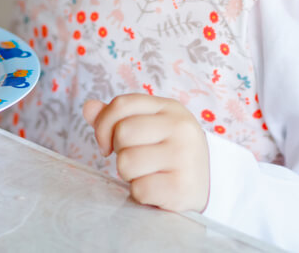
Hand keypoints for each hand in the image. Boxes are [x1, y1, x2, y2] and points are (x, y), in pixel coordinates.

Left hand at [82, 94, 209, 212]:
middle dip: (121, 152)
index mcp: (170, 108)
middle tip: (138, 161)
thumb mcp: (150, 127)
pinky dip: (141, 194)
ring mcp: (184, 157)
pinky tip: (157, 190)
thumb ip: (117, 117)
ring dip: (130, 175)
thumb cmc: (171, 153)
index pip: (121, 105)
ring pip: (126, 162)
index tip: (108, 144)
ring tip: (148, 175)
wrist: (210, 185)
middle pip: (122, 133)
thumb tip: (88, 108)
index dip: (104, 125)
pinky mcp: (182, 187)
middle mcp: (180, 128)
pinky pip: (139, 189)